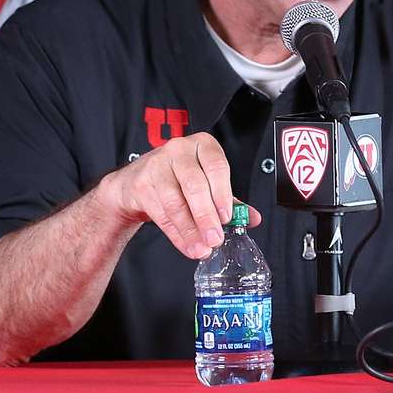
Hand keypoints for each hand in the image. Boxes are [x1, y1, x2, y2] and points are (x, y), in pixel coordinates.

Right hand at [98, 132, 261, 258]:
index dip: (222, 194)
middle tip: (215, 239)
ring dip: (190, 230)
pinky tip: (187, 245)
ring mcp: (157, 165)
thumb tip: (253, 218)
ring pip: (176, 202)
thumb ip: (230, 200)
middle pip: (195, 185)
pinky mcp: (142, 184)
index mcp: (203, 145)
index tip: (227, 217)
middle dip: (206, 216)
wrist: (139, 180)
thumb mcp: (207, 182)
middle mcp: (179, 150)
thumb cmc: (180, 178)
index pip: (216, 166)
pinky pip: (161, 214)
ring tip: (202, 248)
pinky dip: (177, 234)